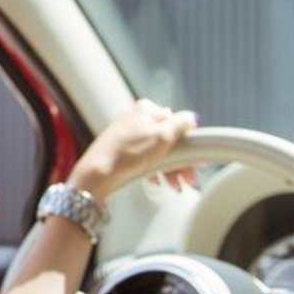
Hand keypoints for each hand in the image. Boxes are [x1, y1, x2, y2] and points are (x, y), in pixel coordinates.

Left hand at [66, 99, 197, 201]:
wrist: (98, 173)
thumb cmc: (127, 153)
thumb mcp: (163, 135)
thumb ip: (181, 123)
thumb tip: (191, 117)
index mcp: (146, 109)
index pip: (177, 123)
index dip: (187, 143)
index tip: (194, 159)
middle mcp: (136, 118)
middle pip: (168, 139)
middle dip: (180, 161)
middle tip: (188, 177)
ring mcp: (129, 135)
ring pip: (158, 151)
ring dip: (170, 169)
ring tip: (175, 184)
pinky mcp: (122, 150)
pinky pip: (145, 159)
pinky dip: (153, 170)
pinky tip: (156, 181)